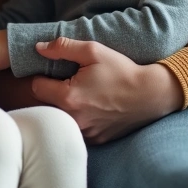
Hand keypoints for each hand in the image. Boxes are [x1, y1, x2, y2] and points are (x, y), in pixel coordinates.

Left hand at [30, 37, 182, 144]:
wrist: (151, 95)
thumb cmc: (122, 71)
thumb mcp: (93, 51)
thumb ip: (63, 48)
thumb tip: (38, 48)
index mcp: (69, 97)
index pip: (36, 87)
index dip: (42, 77)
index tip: (52, 72)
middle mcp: (73, 119)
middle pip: (45, 105)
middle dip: (50, 93)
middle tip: (65, 82)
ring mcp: (85, 133)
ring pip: (60, 119)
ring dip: (63, 108)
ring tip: (79, 95)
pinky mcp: (95, 140)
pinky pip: (76, 130)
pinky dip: (78, 119)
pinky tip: (90, 108)